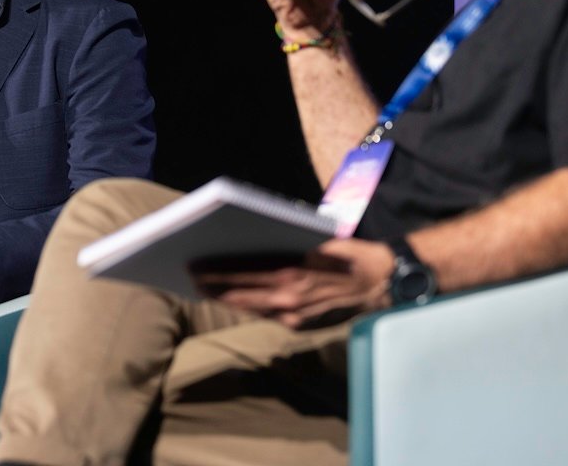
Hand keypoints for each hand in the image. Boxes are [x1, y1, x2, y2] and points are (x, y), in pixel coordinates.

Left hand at [190, 238, 394, 328]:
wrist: (377, 283)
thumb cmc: (344, 254)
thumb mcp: (312, 242)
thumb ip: (282, 247)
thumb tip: (247, 242)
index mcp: (291, 272)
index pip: (243, 272)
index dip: (215, 271)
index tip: (194, 265)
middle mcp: (288, 298)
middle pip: (240, 295)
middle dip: (212, 287)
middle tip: (190, 276)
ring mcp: (293, 316)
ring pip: (249, 308)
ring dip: (226, 298)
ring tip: (205, 288)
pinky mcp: (298, 326)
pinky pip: (264, 315)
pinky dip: (247, 306)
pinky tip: (234, 298)